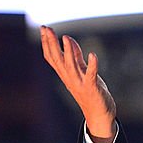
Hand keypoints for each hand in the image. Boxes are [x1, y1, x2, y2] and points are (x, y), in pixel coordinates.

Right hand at [40, 25, 116, 142]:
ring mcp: (79, 83)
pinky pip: (91, 75)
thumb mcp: (81, 71)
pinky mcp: (92, 87)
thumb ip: (76, 56)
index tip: (43, 28)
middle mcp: (69, 78)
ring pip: (71, 66)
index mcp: (65, 74)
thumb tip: (68, 39)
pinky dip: (92, 65)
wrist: (98, 114)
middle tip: (46, 28)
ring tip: (66, 37)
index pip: (51, 57)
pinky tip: (93, 55)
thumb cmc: (90, 91)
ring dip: (68, 52)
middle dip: (51, 43)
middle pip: (57, 59)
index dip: (47, 43)